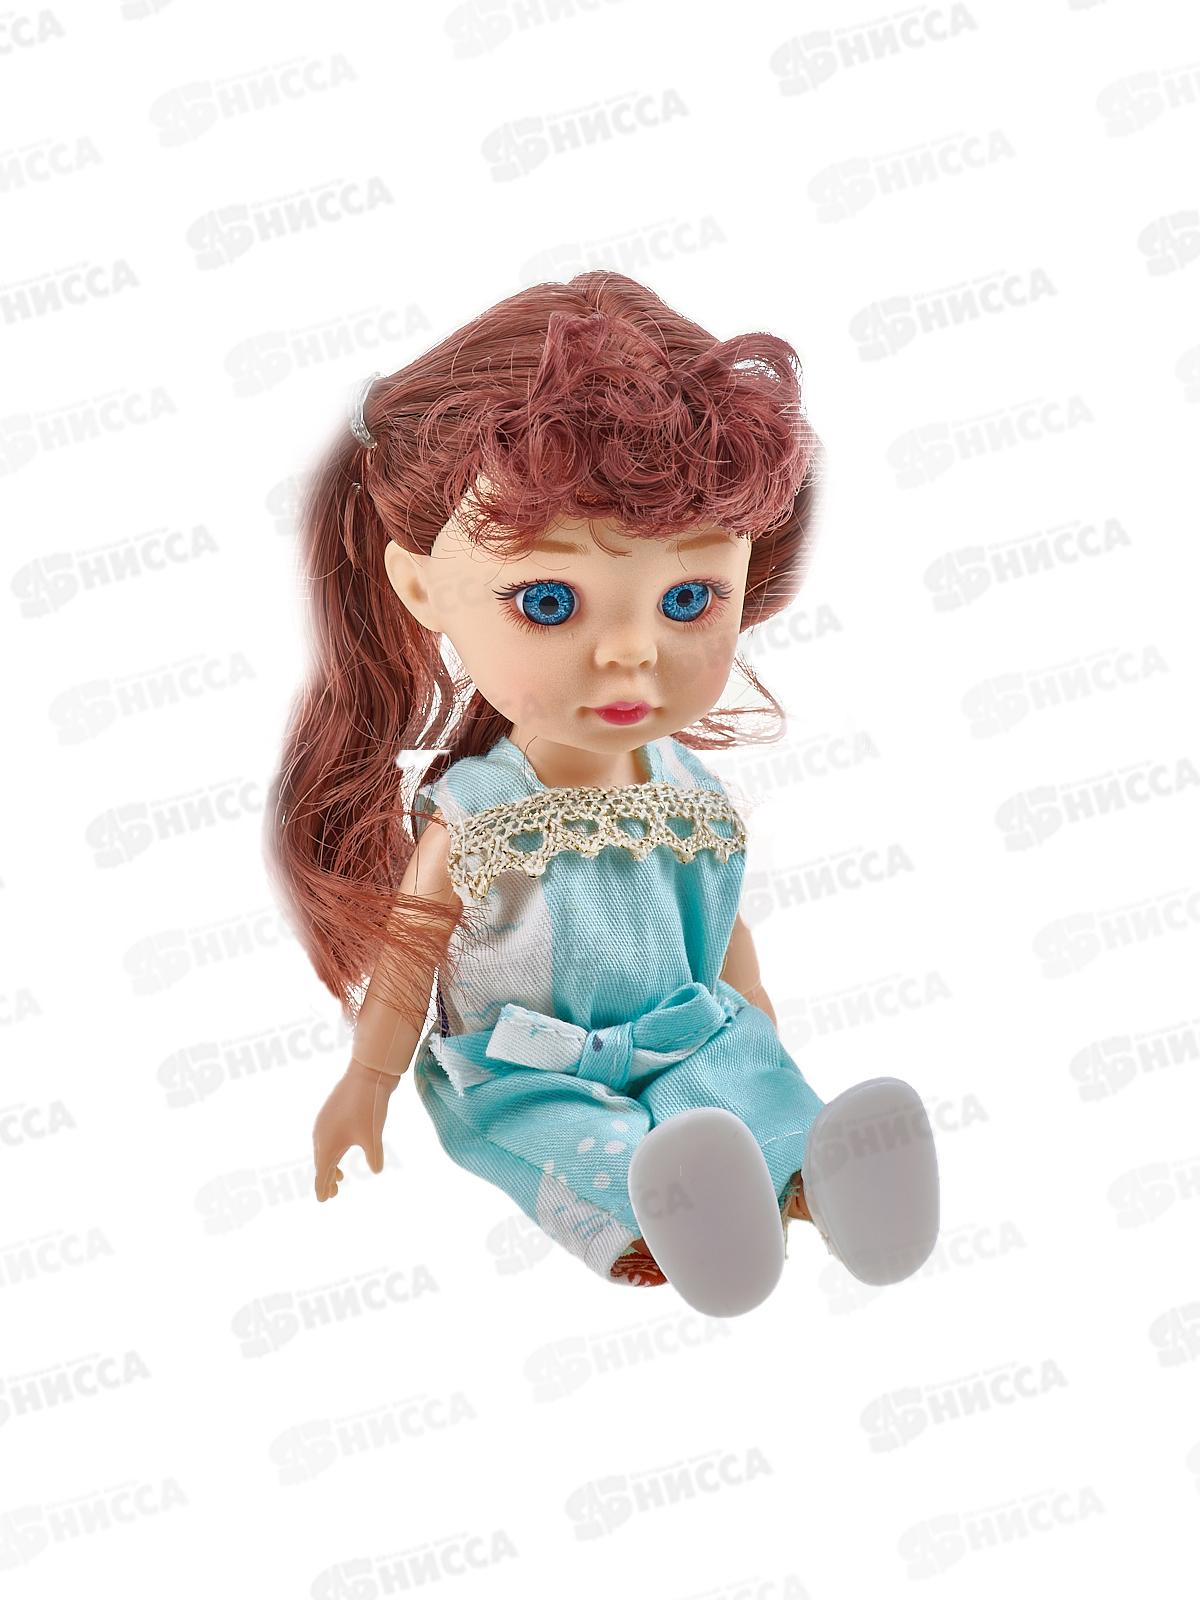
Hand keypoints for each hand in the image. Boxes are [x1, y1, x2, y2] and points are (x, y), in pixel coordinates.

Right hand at [312, 1058, 401, 1201]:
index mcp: (327, 1144)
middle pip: (321, 1163)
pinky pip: (326, 1138)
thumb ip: (373, 1156)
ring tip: (339, 1178)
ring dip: (330, 1164)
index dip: (322, 1188)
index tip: (323, 1201)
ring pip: (323, 1150)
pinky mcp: (330, 1113)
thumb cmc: (368, 1107)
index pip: (322, 1173)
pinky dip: (331, 1150)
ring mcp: (324, 1122)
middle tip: (333, 1194)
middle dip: (326, 1179)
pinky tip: (341, 1152)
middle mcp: (321, 1135)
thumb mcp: (373, 1136)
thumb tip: (376, 1170)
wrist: (367, 1074)